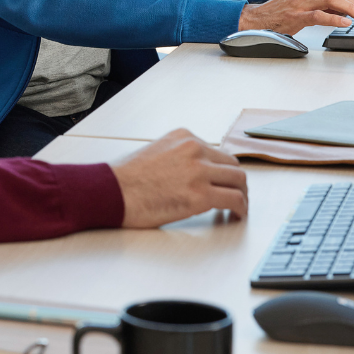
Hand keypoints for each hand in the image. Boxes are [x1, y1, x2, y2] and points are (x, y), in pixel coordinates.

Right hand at [111, 129, 247, 227]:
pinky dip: (241, 209)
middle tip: (236, 195)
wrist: (111, 192)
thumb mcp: (155, 151)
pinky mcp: (201, 195)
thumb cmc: (125, 178)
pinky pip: (234, 200)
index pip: (216, 152)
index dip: (222, 170)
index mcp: (183, 137)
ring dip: (241, 195)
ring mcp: (199, 171)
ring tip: (238, 207)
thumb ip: (178, 156)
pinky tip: (237, 216)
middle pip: (232, 164)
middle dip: (235, 182)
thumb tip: (192, 174)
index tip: (223, 181)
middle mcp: (194, 149)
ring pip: (238, 180)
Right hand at [239, 0, 353, 33]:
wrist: (256, 19)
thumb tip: (343, 11)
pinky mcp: (295, 16)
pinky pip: (319, 15)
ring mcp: (299, 2)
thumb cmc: (279, 14)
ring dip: (350, 9)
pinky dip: (335, 19)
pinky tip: (344, 23)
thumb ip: (320, 4)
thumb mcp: (302, 4)